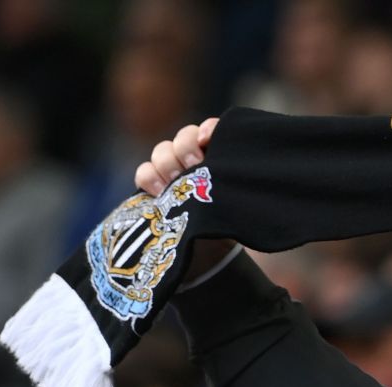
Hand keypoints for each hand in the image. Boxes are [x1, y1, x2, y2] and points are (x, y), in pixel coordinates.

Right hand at [135, 118, 233, 277]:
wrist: (214, 251)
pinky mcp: (155, 186)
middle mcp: (195, 158)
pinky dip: (148, 177)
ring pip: (162, 151)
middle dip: (185, 148)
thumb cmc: (232, 223)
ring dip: (166, 163)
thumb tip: (248, 182)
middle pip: (184, 137)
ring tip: (174, 183)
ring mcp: (173, 171)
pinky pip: (144, 171)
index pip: (212, 130)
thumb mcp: (241, 204)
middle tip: (194, 166)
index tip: (207, 140)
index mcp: (219, 155)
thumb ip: (239, 189)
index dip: (208, 129)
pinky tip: (159, 192)